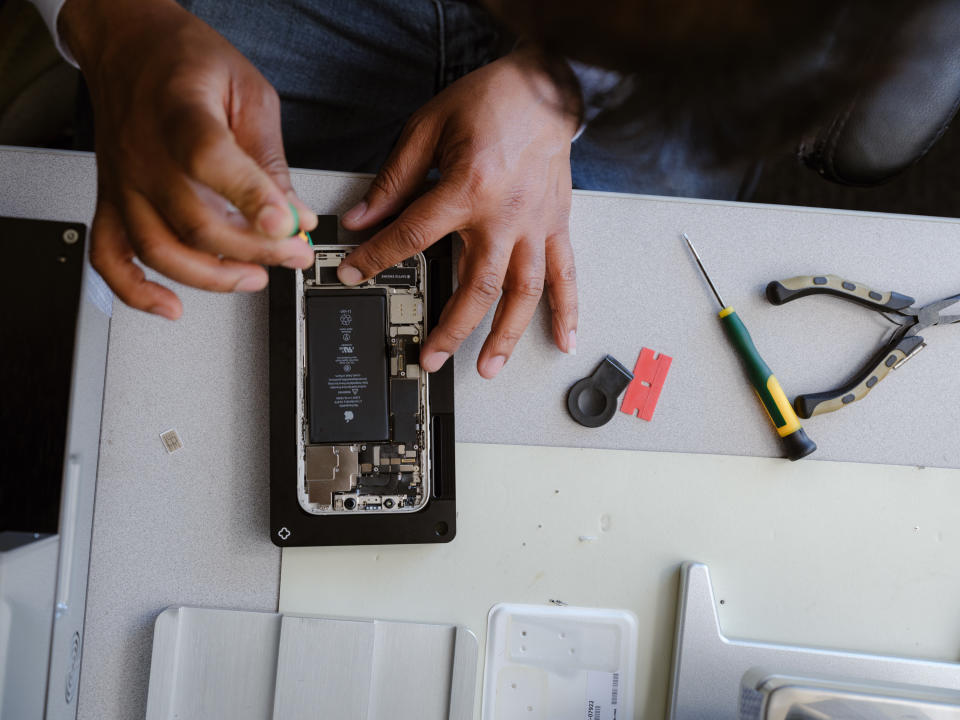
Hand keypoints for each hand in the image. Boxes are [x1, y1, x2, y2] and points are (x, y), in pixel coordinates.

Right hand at [60, 0, 316, 318]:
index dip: (251, 198)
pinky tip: (170, 306)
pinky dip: (135, 291)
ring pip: (158, 249)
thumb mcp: (248, 92)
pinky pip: (109, 256)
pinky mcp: (113, 200)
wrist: (129, 44)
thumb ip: (270, 156)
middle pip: (194, 221)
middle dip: (255, 250)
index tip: (288, 224)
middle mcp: (143, 154)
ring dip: (211, 278)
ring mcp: (124, 182)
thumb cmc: (185, 60)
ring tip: (254, 278)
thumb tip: (294, 213)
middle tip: (294, 253)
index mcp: (180, 113)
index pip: (210, 161)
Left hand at [340, 47, 580, 377]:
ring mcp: (535, 226)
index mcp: (468, 188)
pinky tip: (563, 339)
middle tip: (430, 356)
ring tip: (487, 368)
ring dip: (505, 336)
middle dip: (451, 328)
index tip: (354, 274)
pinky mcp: (556, 226)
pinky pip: (565, 275)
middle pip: (476, 286)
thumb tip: (362, 216)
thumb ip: (394, 179)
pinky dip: (567, 310)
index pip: (413, 236)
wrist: (544, 86)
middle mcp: (505, 215)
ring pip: (522, 293)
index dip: (377, 257)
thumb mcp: (427, 129)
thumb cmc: (490, 101)